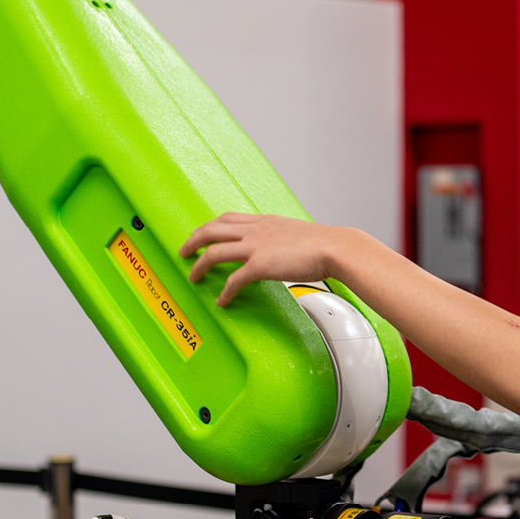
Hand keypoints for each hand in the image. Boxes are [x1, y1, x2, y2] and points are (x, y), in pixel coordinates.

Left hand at [179, 213, 339, 305]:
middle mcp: (255, 230)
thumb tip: (281, 248)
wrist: (335, 247)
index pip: (227, 218)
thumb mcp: (297, 232)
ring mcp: (255, 246)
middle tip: (184, 251)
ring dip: (199, 265)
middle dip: (193, 241)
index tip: (201, 233)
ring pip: (214, 252)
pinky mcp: (260, 265)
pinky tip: (222, 300)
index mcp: (264, 221)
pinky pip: (233, 280)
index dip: (209, 226)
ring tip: (193, 276)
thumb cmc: (324, 243)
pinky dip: (224, 291)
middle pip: (211, 230)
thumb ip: (282, 237)